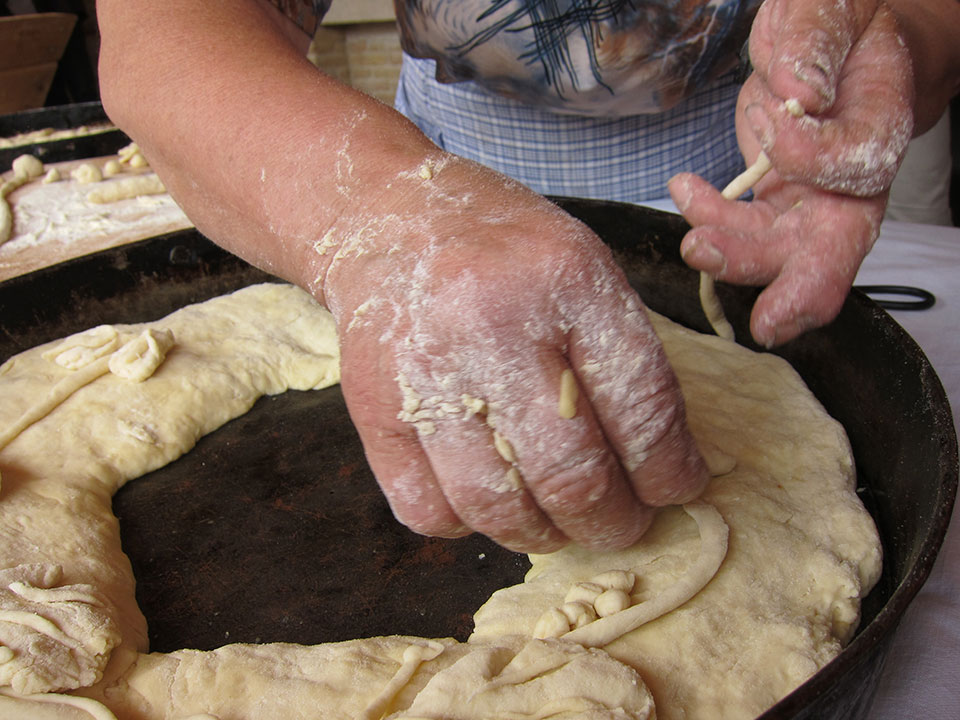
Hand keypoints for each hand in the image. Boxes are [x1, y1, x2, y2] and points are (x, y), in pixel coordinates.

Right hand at [322, 155, 708, 552]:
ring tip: (557, 525)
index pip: (642, 405)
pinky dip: (467, 525)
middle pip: (570, 472)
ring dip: (542, 536)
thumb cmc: (501, 247)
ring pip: (497, 504)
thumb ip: (618, 355)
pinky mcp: (371, 407)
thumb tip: (658, 462)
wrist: (385, 216)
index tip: (677, 490)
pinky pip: (426, 509)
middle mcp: (492, 324)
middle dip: (612, 523)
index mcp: (566, 278)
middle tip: (622, 527)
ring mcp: (423, 370)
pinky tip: (486, 499)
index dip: (670, 470)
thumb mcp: (581, 267)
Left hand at [669, 0, 913, 346]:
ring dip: (735, 261)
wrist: (831, 46)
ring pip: (779, 255)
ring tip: (694, 245)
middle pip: (833, 252)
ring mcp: (810, 204)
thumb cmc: (839, 28)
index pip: (852, 166)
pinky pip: (741, 231)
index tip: (775, 120)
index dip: (810, 156)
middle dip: (799, 291)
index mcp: (879, 131)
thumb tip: (803, 92)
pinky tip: (685, 190)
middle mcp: (849, 185)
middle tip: (767, 321)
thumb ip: (818, 42)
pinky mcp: (772, 208)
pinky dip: (709, 222)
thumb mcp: (831, 10)